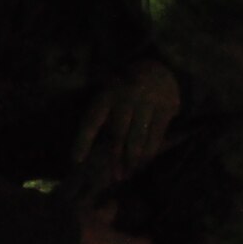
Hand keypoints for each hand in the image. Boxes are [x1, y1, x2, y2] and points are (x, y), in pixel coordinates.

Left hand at [71, 57, 181, 182]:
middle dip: (116, 159)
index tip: (77, 161)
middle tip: (115, 176)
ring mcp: (147, 102)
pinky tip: (146, 161)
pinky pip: (157, 135)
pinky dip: (151, 151)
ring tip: (130, 172)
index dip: (83, 141)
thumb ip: (103, 116)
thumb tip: (92, 149)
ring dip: (134, 160)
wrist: (161, 67)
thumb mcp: (110, 92)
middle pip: (118, 135)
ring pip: (138, 138)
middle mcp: (126, 97)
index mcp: (107, 93)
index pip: (92, 120)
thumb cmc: (127, 86)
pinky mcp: (166, 108)